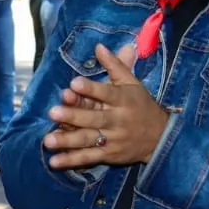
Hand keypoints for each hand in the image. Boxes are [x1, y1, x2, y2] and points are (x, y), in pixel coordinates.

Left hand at [42, 43, 166, 168]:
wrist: (161, 137)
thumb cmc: (140, 105)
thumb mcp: (131, 83)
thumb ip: (115, 65)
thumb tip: (98, 46)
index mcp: (123, 100)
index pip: (106, 93)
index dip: (91, 89)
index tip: (74, 83)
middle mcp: (118, 120)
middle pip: (94, 118)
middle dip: (74, 115)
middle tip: (52, 112)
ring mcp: (113, 139)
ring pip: (89, 140)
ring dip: (68, 141)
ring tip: (47, 140)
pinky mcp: (109, 155)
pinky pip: (89, 158)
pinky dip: (71, 161)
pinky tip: (54, 162)